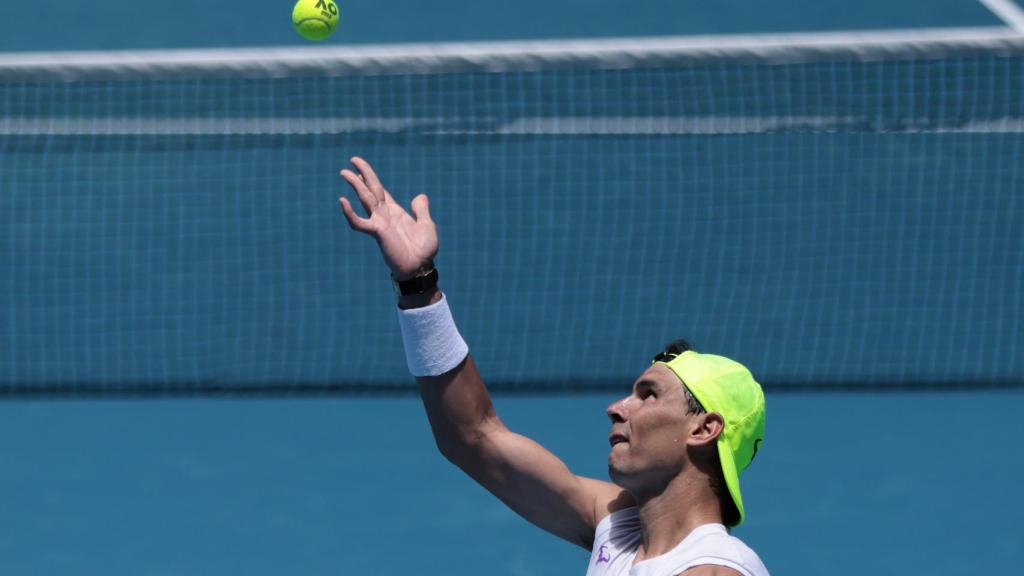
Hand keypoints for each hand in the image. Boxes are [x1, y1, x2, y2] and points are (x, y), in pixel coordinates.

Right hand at [338, 157, 437, 280]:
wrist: (420, 267)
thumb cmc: (423, 250)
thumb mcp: (426, 224)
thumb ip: (421, 209)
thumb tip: (420, 196)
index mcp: (394, 211)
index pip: (380, 190)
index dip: (371, 178)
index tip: (360, 168)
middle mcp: (384, 214)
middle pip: (370, 189)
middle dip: (362, 175)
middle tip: (352, 160)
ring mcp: (379, 222)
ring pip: (364, 198)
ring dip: (355, 185)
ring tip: (345, 172)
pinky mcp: (376, 232)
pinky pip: (359, 222)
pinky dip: (350, 212)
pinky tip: (342, 201)